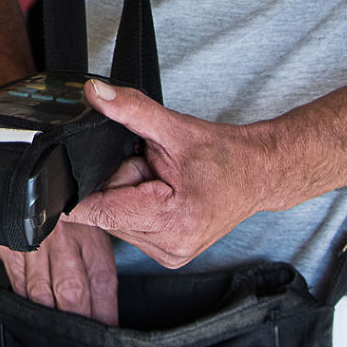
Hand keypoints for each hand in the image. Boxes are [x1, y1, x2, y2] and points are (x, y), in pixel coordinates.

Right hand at [0, 151, 149, 324]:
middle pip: (71, 290)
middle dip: (76, 322)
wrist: (25, 164)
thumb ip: (96, 258)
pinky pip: (15, 278)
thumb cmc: (63, 196)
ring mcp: (33, 239)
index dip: (104, 311)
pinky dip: (22, 300)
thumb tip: (106, 306)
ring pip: (40, 290)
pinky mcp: (7, 241)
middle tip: (80, 346)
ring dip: (48, 316)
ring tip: (55, 338)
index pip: (101, 279)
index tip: (108, 333)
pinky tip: (28, 311)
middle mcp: (62, 236)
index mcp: (88, 229)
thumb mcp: (90, 217)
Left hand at [66, 79, 273, 268]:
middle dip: (118, 185)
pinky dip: (137, 207)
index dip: (88, 185)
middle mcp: (168, 246)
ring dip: (127, 197)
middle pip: (105, 214)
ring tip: (161, 182)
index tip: (97, 167)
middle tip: (152, 169)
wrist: (258, 174)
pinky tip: (162, 195)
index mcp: (171, 220)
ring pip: (115, 221)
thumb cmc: (225, 156)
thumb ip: (130, 109)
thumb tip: (94, 93)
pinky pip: (130, 226)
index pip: (99, 212)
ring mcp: (169, 254)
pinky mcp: (168, 253)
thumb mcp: (173, 126)